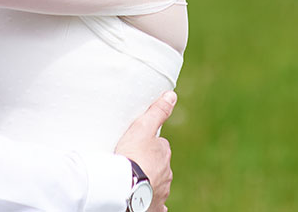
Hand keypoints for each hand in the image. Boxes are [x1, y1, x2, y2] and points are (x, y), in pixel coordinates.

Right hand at [114, 91, 175, 211]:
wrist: (125, 187)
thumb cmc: (132, 155)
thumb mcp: (143, 127)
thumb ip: (158, 111)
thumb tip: (172, 96)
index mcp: (164, 154)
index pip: (160, 146)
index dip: (150, 144)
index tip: (138, 145)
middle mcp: (166, 173)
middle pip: (159, 165)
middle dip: (150, 164)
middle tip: (134, 162)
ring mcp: (161, 190)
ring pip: (158, 183)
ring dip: (150, 181)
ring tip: (136, 180)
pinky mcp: (153, 206)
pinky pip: (156, 205)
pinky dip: (153, 202)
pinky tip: (147, 200)